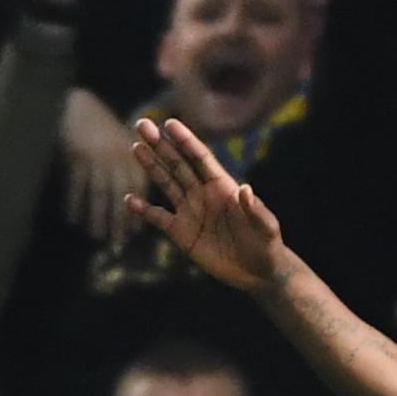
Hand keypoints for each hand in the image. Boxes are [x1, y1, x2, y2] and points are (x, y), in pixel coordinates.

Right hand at [62, 89, 147, 249]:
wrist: (77, 104)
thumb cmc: (101, 127)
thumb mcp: (121, 142)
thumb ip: (130, 166)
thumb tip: (133, 198)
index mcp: (133, 156)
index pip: (139, 189)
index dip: (137, 210)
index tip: (134, 232)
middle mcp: (119, 159)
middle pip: (122, 196)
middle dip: (120, 222)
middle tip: (118, 244)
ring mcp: (98, 158)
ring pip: (100, 194)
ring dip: (98, 217)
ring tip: (96, 236)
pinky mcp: (78, 155)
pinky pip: (77, 184)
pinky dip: (75, 202)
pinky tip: (74, 218)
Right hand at [127, 118, 290, 292]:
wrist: (259, 272)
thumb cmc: (267, 245)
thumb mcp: (266, 227)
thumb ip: (255, 209)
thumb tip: (245, 189)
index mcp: (223, 187)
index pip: (201, 158)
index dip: (186, 140)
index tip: (170, 123)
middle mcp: (203, 195)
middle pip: (178, 165)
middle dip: (161, 145)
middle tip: (142, 124)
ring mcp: (191, 212)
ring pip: (166, 183)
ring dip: (151, 166)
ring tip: (136, 147)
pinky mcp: (181, 233)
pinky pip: (158, 218)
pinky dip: (143, 209)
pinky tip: (129, 199)